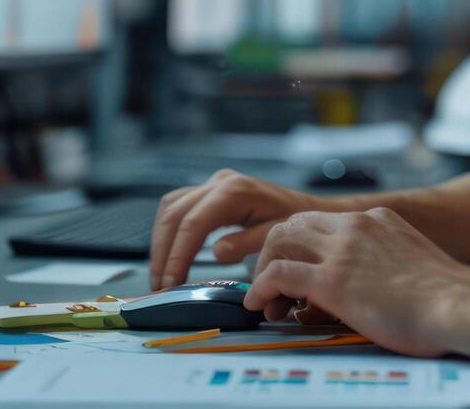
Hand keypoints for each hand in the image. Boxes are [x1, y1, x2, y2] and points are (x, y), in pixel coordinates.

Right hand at [148, 169, 329, 289]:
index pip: (193, 224)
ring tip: (160, 276)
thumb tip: (216, 252)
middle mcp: (219, 182)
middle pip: (174, 215)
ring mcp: (213, 184)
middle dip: (162, 252)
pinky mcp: (210, 192)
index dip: (177, 255)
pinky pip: (178, 207)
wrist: (310, 209)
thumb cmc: (297, 224)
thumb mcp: (278, 236)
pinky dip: (169, 232)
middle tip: (159, 286)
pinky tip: (169, 256)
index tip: (169, 284)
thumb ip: (249, 243)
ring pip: (170, 208)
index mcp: (235, 191)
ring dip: (160, 242)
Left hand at [242, 207, 469, 357]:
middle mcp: (356, 226)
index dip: (297, 244)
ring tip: (264, 298)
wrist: (462, 305)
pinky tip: (260, 306)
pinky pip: (278, 275)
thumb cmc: (447, 297)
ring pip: (278, 242)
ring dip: (263, 270)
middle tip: (270, 284)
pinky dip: (260, 289)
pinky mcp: (332, 280)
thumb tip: (367, 286)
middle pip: (292, 224)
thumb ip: (385, 261)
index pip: (319, 220)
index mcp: (376, 220)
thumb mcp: (411, 260)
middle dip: (273, 252)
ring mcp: (343, 251)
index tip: (292, 269)